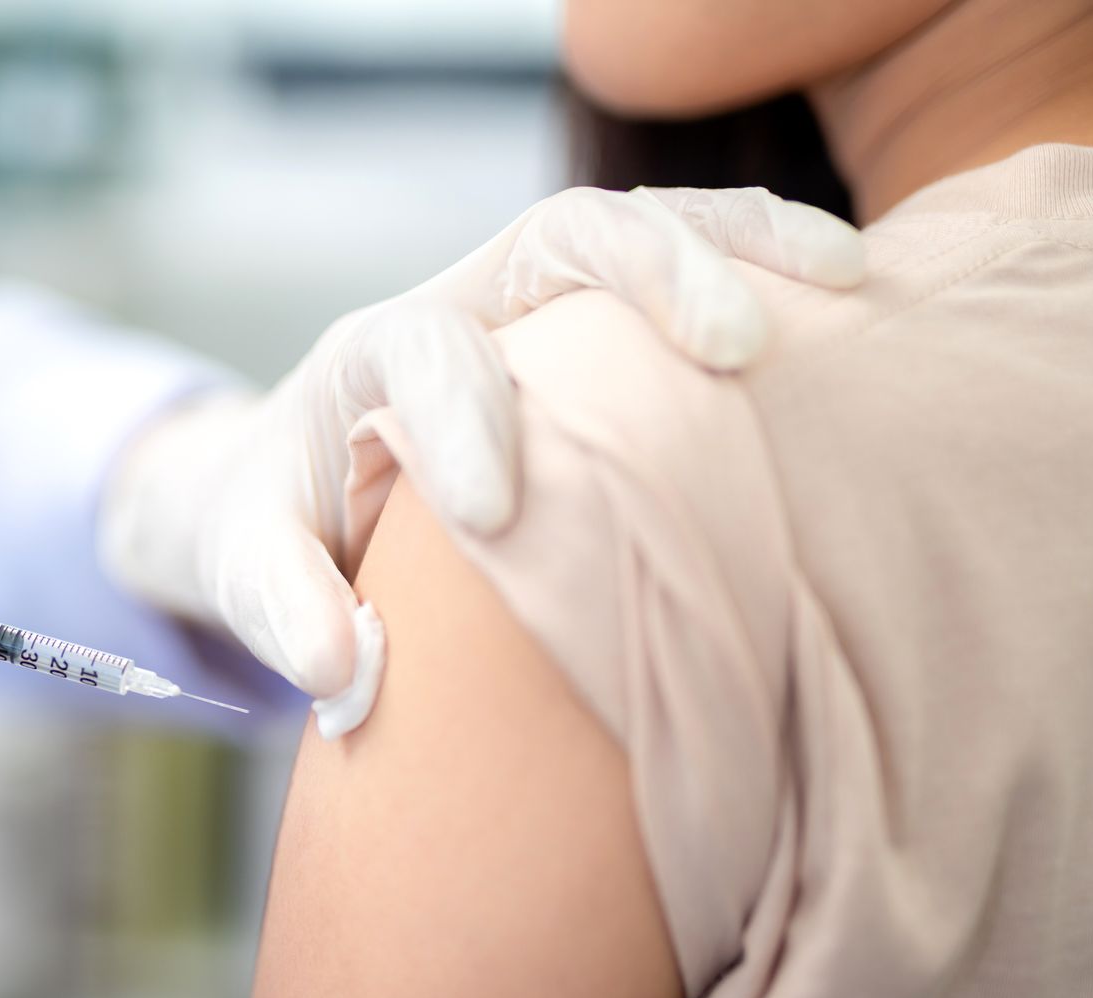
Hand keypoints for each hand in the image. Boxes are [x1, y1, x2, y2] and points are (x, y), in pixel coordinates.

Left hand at [99, 185, 862, 733]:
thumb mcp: (244, 571)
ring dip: (734, 247)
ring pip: (635, 230)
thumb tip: (339, 672)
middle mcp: (462, 307)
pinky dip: (763, 259)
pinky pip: (685, 260)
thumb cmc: (277, 532)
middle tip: (728, 350)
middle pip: (554, 238)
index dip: (464, 415)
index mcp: (368, 364)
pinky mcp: (596, 330)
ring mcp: (534, 307)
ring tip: (840, 284)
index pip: (423, 349)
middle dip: (645, 278)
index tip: (494, 511)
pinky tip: (848, 294)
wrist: (300, 485)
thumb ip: (276, 609)